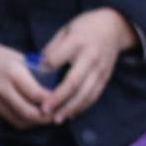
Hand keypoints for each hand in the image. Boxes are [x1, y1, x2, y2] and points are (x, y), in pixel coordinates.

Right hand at [0, 32, 50, 128]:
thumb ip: (35, 72)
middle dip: (47, 118)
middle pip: (29, 113)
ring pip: (20, 122)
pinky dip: (23, 121)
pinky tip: (31, 116)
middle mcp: (3, 90)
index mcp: (12, 73)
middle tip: (59, 115)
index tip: (63, 100)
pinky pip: (10, 120)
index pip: (37, 94)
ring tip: (47, 118)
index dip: (53, 101)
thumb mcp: (18, 57)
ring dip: (36, 123)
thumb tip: (55, 83)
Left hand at [39, 8, 136, 122]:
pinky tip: (69, 115)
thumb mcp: (65, 31)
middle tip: (43, 110)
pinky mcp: (105, 77)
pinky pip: (94, 96)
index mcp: (77, 41)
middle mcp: (90, 57)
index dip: (44, 70)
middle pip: (74, 81)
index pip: (57, 58)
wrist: (114, 26)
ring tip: (56, 119)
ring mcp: (100, 69)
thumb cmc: (83, 28)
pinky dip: (82, 107)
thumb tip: (35, 68)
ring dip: (70, 108)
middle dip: (58, 98)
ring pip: (86, 93)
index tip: (31, 81)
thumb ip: (51, 49)